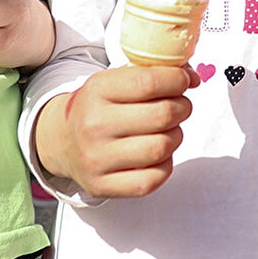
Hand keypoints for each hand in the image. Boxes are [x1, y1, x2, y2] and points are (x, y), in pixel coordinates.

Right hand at [34, 65, 198, 197]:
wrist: (63, 141)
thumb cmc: (103, 106)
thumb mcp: (119, 79)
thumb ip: (157, 72)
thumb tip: (194, 78)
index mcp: (97, 90)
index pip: (149, 82)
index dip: (178, 80)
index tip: (184, 81)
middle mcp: (93, 125)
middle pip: (163, 115)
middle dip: (183, 108)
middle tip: (180, 107)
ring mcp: (96, 159)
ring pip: (162, 147)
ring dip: (176, 136)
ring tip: (168, 130)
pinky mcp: (101, 186)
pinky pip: (152, 179)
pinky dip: (165, 165)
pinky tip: (157, 154)